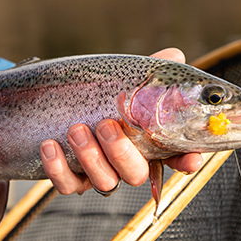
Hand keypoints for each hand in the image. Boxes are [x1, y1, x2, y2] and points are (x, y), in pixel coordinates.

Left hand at [40, 48, 202, 194]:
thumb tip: (174, 56)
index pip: (174, 158)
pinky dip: (58, 168)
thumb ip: (150, 72)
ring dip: (90, 157)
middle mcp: (125, 162)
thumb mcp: (125, 80)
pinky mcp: (71, 178)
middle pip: (136, 174)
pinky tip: (49, 145)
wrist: (59, 103)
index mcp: (145, 142)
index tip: (190, 160)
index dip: (185, 162)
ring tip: (76, 129)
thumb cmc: (101, 94)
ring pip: (104, 182)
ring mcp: (99, 172)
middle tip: (106, 125)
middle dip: (122, 152)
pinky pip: (67, 184)